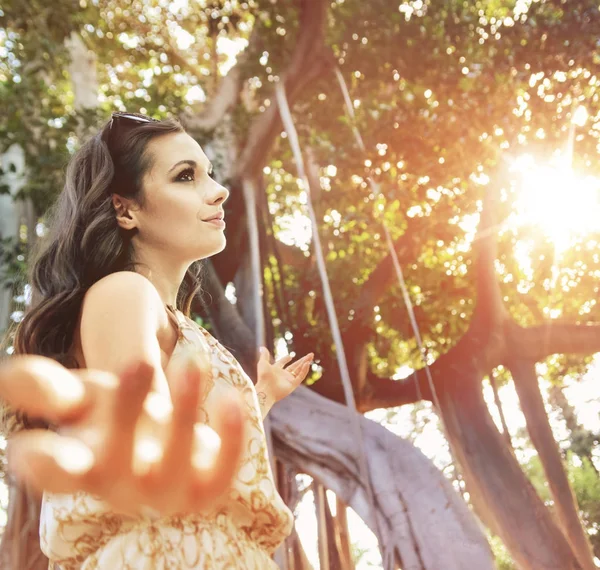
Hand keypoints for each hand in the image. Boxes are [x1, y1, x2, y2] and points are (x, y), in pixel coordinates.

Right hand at [1, 354, 244, 517]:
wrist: (162, 435)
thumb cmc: (112, 412)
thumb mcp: (81, 396)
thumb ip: (47, 387)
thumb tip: (8, 377)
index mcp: (80, 465)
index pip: (53, 473)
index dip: (44, 461)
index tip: (38, 441)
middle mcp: (120, 486)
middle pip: (115, 461)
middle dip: (125, 413)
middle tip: (138, 361)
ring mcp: (165, 492)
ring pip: (173, 465)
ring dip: (183, 412)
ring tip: (192, 359)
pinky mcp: (207, 488)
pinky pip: (222, 473)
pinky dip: (230, 438)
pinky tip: (228, 397)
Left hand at [256, 347, 313, 404]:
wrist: (265, 389)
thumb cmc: (263, 377)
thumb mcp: (263, 363)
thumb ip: (264, 355)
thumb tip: (262, 347)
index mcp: (275, 370)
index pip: (282, 363)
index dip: (285, 359)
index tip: (290, 356)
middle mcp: (283, 375)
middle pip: (294, 366)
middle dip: (302, 360)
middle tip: (310, 354)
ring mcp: (288, 380)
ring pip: (299, 370)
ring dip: (305, 363)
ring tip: (311, 356)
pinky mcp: (293, 385)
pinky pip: (300, 376)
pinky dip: (304, 370)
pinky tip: (307, 363)